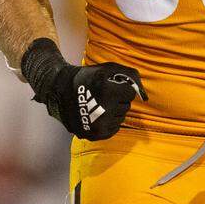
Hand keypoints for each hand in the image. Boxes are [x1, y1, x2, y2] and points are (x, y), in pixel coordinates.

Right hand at [20, 39, 146, 140]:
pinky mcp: (96, 134)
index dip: (122, 88)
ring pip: (120, 118)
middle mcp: (104, 110)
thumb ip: (129, 75)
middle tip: (104, 95)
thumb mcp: (107, 69)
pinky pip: (114, 128)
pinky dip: (109, 122)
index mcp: (106, 91)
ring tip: (98, 104)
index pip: (130, 93)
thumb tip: (144, 93)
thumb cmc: (87, 78)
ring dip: (114, 111)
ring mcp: (99, 124)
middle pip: (126, 105)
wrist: (60, 91)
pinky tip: (97, 114)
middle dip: (118, 99)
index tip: (112, 86)